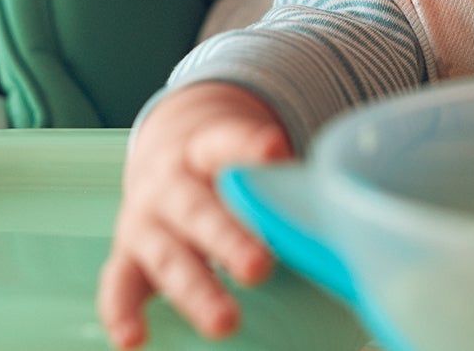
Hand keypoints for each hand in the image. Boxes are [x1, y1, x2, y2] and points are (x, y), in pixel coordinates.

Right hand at [98, 82, 292, 348]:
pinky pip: (120, 286)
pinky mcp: (126, 258)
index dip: (248, 145)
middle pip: (198, 210)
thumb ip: (281, 189)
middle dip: (228, 239)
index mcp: (202, 152)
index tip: (274, 150)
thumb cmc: (220, 177)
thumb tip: (353, 232)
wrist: (159, 167)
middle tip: (260, 268)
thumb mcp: (240, 165)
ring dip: (196, 289)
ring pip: (168, 255)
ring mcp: (144, 222)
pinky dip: (123, 313)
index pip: (224, 142)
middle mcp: (169, 185)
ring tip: (225, 322)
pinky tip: (132, 340)